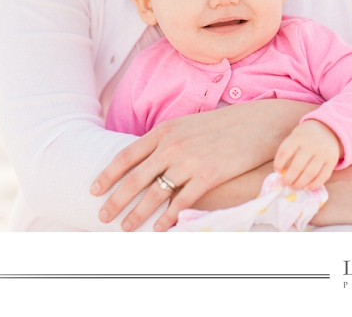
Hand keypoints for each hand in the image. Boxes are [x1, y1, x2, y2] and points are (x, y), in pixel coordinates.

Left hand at [91, 99, 317, 231]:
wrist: (257, 123)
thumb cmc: (222, 125)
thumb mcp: (188, 125)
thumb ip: (166, 140)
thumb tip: (146, 158)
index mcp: (164, 131)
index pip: (126, 155)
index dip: (107, 174)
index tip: (94, 189)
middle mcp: (172, 145)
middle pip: (134, 178)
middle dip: (115, 200)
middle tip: (102, 216)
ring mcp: (190, 160)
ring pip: (154, 194)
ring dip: (137, 214)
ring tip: (126, 228)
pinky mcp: (209, 175)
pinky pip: (182, 202)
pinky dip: (168, 218)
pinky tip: (160, 228)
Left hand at [273, 120, 342, 189]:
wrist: (328, 129)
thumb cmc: (305, 137)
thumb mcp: (295, 137)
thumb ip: (289, 151)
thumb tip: (281, 173)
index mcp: (298, 137)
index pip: (285, 151)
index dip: (278, 163)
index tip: (276, 171)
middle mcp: (311, 145)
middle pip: (298, 166)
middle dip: (289, 178)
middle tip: (284, 183)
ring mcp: (323, 153)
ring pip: (310, 173)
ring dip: (300, 183)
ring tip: (293, 187)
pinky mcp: (332, 161)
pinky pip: (323, 176)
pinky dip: (314, 184)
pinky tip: (306, 188)